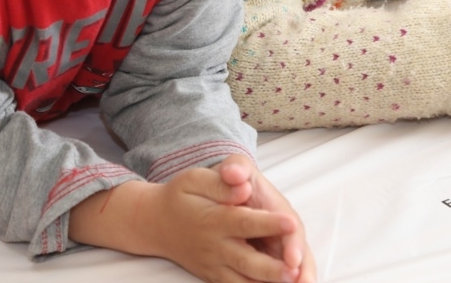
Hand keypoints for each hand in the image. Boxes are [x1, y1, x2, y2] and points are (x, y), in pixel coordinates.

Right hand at [70, 166, 305, 282]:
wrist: (155, 224)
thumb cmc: (180, 197)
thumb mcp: (194, 179)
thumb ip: (220, 183)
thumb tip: (243, 187)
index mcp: (213, 219)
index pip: (244, 222)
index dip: (269, 223)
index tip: (291, 222)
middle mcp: (215, 246)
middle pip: (247, 260)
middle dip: (272, 267)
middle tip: (296, 268)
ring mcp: (214, 266)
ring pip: (242, 281)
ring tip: (291, 282)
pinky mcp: (214, 277)